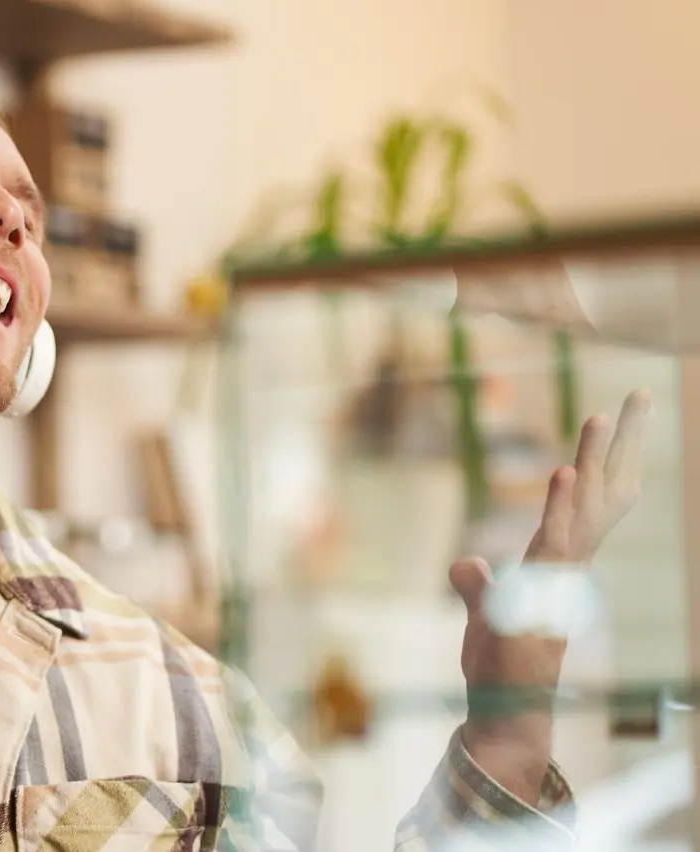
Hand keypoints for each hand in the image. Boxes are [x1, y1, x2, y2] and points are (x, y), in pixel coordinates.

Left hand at [447, 388, 651, 802]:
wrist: (505, 709)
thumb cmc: (500, 665)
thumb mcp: (484, 613)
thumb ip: (477, 584)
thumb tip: (466, 563)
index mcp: (560, 561)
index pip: (592, 501)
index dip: (606, 462)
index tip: (616, 420)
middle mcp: (568, 564)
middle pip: (604, 493)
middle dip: (621, 445)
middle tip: (637, 395)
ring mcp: (559, 578)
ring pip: (585, 509)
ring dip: (592, 461)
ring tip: (599, 415)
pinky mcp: (543, 593)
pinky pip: (557, 541)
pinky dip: (562, 507)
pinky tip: (565, 473)